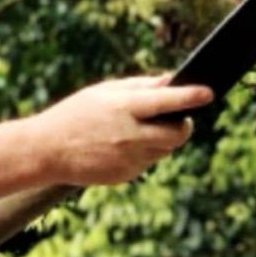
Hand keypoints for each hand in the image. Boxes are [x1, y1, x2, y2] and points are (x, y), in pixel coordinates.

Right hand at [29, 74, 213, 186]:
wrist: (47, 152)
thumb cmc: (74, 115)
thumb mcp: (102, 92)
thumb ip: (138, 86)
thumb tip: (170, 81)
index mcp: (123, 108)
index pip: (166, 101)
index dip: (190, 97)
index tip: (208, 92)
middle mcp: (130, 135)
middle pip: (177, 134)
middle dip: (183, 126)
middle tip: (179, 118)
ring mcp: (129, 158)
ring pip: (165, 150)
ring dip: (162, 139)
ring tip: (137, 130)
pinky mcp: (126, 175)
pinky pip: (148, 163)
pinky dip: (144, 153)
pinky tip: (120, 146)